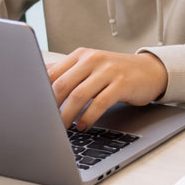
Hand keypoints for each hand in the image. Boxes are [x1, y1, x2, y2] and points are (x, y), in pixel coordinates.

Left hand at [47, 48, 167, 127]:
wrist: (150, 70)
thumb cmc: (116, 72)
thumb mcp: (90, 67)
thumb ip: (67, 73)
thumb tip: (37, 81)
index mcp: (80, 55)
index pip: (52, 73)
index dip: (40, 93)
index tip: (34, 109)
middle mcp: (93, 59)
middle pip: (63, 85)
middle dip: (51, 107)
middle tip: (44, 123)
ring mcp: (108, 71)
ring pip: (79, 95)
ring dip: (67, 116)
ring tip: (62, 129)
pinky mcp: (122, 84)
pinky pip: (100, 103)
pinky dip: (88, 117)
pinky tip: (83, 126)